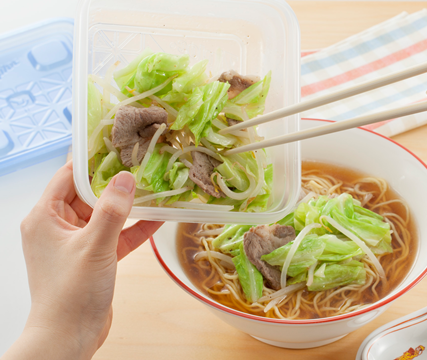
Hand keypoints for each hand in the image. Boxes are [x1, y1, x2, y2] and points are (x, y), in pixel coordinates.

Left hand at [2, 162, 161, 359]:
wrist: (69, 338)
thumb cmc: (71, 292)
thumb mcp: (94, 247)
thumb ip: (112, 211)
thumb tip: (126, 178)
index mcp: (45, 217)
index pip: (68, 177)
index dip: (92, 160)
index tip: (117, 146)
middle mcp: (59, 226)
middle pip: (89, 194)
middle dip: (115, 182)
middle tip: (142, 163)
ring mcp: (78, 242)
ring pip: (106, 215)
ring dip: (128, 206)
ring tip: (154, 188)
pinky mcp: (95, 257)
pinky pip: (115, 235)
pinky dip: (134, 228)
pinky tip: (158, 218)